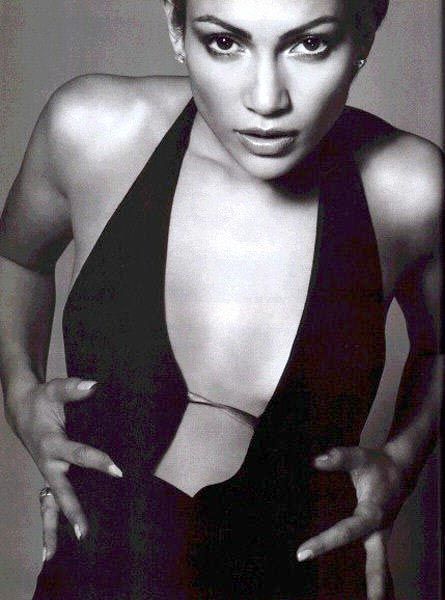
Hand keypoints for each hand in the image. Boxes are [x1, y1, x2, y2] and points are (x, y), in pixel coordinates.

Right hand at [6, 377, 122, 561]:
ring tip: (67, 550)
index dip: (97, 461)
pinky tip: (67, 538)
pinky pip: (54, 500)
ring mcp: (50, 473)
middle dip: (73, 511)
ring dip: (57, 526)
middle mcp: (50, 464)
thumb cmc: (42, 401)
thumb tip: (94, 386)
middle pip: (62, 492)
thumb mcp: (55, 390)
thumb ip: (74, 389)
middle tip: (84, 533)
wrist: (22, 411)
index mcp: (51, 444)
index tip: (117, 470)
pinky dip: (57, 519)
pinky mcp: (54, 476)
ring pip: (52, 504)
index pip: (77, 454)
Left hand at [296, 446, 411, 599]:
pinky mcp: (379, 536)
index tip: (302, 554)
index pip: (346, 532)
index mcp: (373, 513)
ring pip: (381, 566)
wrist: (400, 469)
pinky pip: (379, 562)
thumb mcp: (360, 457)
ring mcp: (382, 535)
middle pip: (377, 561)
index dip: (324, 543)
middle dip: (373, 583)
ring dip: (380, 587)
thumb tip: (317, 461)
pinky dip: (379, 579)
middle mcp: (380, 529)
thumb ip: (340, 458)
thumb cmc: (377, 464)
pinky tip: (376, 595)